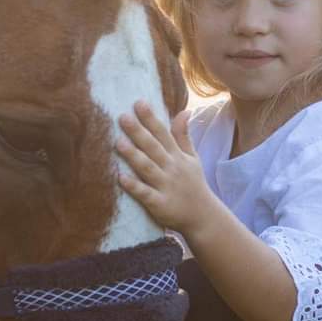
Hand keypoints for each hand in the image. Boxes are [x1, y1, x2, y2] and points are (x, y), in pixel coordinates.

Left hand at [116, 101, 214, 237]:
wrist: (203, 217)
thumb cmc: (194, 184)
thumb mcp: (192, 158)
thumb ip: (183, 135)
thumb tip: (183, 111)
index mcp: (178, 156)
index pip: (163, 133)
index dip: (151, 118)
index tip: (138, 103)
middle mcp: (172, 168)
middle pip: (153, 147)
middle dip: (138, 132)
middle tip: (122, 117)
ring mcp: (166, 186)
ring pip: (148, 168)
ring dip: (133, 155)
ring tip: (118, 142)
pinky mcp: (160, 204)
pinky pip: (145, 194)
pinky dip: (134, 186)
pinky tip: (120, 178)